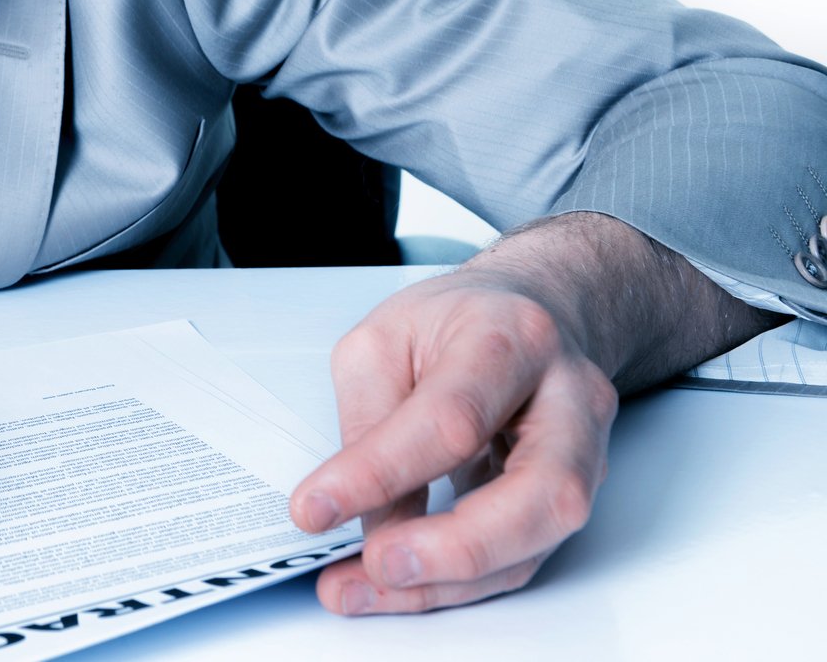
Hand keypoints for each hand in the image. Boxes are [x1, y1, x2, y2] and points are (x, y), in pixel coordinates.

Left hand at [288, 271, 619, 613]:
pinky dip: (458, 581)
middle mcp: (568, 397)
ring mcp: (585, 451)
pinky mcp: (572, 494)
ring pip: (539, 538)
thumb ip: (372, 424)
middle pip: (539, 492)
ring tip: (365, 588)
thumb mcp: (383, 342)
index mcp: (510, 338)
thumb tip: (366, 518)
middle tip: (375, 565)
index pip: (450, 417)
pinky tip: (401, 586)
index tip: (315, 508)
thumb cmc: (455, 321)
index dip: (380, 471)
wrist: (532, 312)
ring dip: (449, 580)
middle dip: (455, 546)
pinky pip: (523, 554)